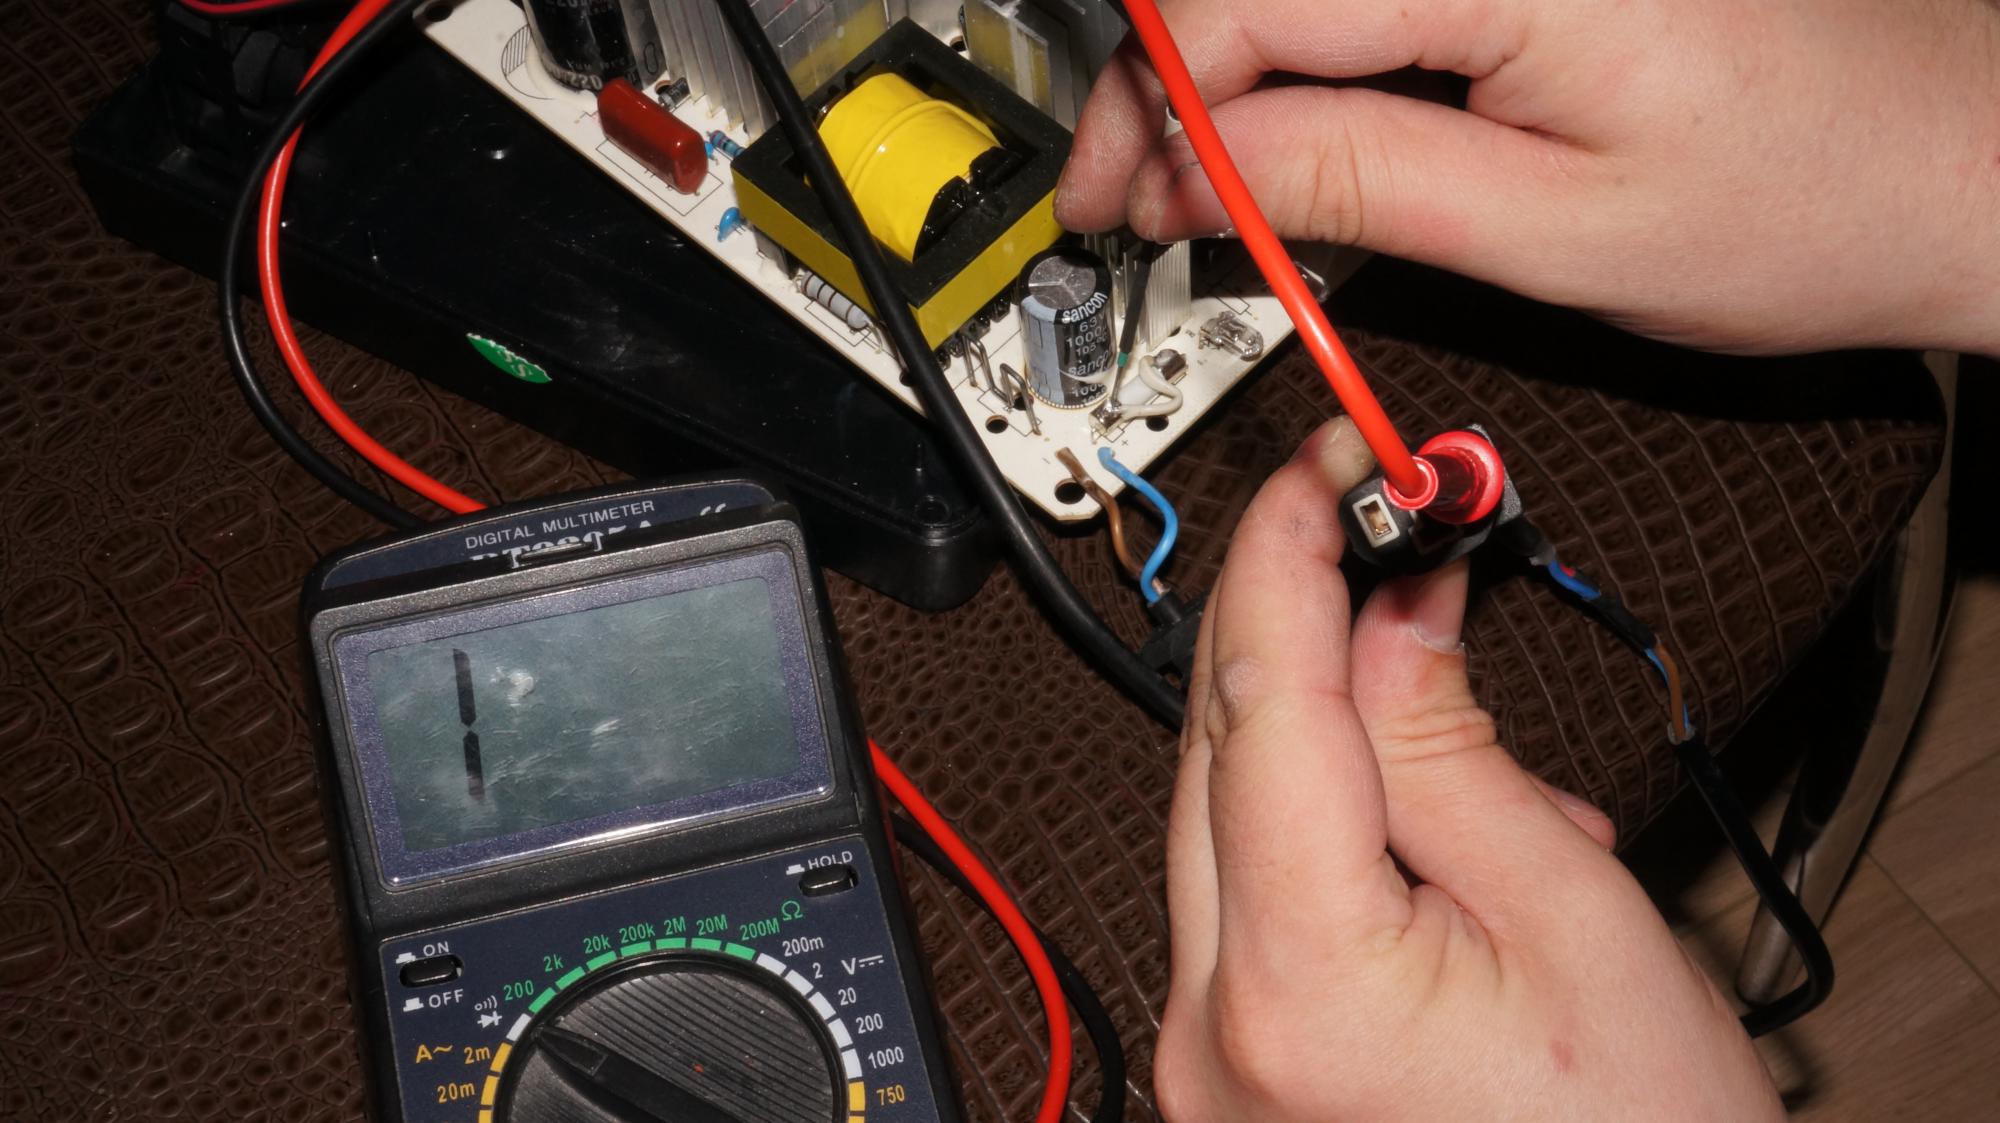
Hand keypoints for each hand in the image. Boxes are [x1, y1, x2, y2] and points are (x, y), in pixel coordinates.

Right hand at [1058, 0, 1999, 354]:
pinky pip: (1375, 1)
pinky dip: (1308, 64)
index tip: (1111, 201)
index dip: (1150, 108)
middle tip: (1137, 206)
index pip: (1246, 2)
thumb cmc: (1813, 201)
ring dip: (1230, 82)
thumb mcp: (1558, 233)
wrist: (1955, 162)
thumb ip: (1356, 182)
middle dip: (1168, 95)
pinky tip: (1295, 136)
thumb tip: (1194, 173)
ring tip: (1205, 192)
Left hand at [1157, 418, 1780, 1121]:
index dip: (1288, 554)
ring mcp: (1206, 1060)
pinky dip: (1314, 831)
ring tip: (1465, 753)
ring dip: (1318, 734)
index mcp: (1298, 984)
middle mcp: (1213, 1028)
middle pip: (1214, 751)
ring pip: (1220, 819)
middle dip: (1293, 627)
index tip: (1325, 465)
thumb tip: (1391, 602)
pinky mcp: (1224, 1071)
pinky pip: (1241, 901)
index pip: (1259, 698)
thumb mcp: (1575, 916)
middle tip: (1379, 538)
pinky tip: (1419, 838)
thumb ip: (1450, 745)